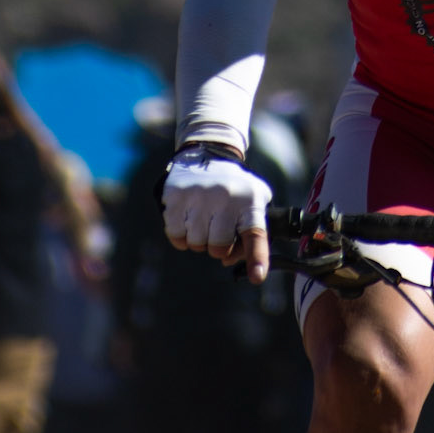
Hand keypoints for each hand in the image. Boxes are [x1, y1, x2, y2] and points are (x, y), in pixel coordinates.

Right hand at [162, 152, 272, 284]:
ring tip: (203, 218)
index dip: (257, 257)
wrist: (208, 156)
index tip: (257, 276)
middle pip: (217, 248)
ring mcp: (199, 195)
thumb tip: (232, 263)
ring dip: (198, 239)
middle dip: (217, 245)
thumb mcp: (253, 205)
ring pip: (195, 243)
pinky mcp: (176, 195)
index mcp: (250, 202)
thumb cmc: (235, 192)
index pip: (255, 234)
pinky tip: (188, 217)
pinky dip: (180, 234)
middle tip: (217, 227)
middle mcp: (226, 197)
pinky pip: (176, 235)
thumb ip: (250, 238)